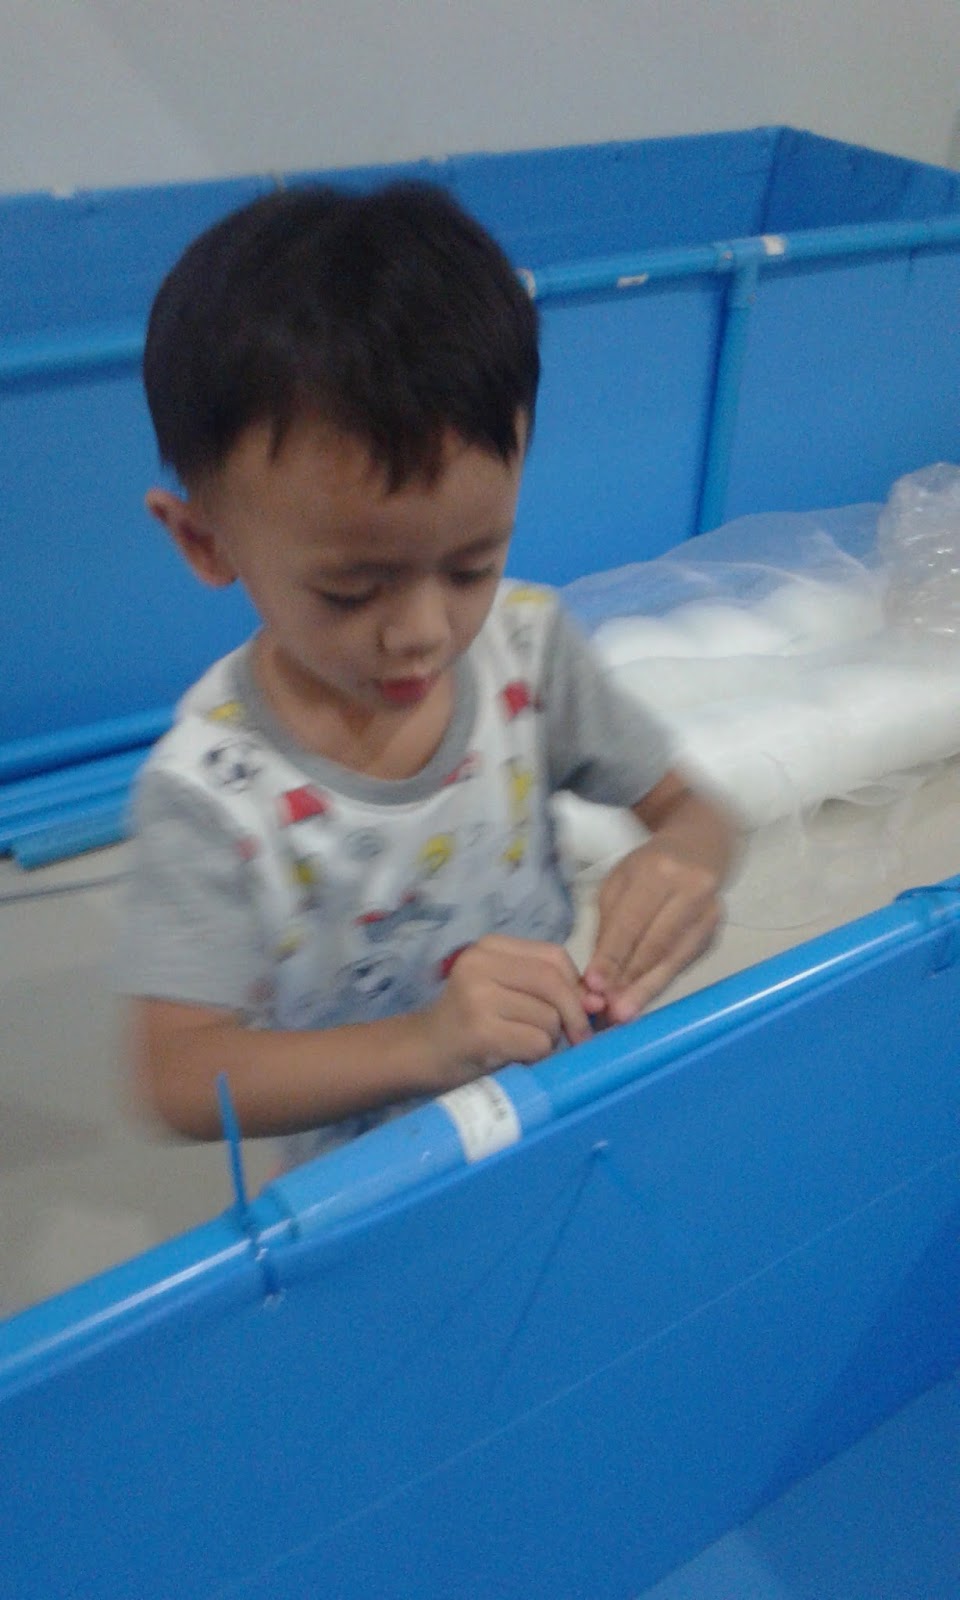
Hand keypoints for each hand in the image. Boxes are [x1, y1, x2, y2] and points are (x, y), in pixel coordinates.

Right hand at [421, 935, 591, 1087]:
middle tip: (577, 1039)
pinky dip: (537, 1057)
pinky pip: (537, 1043)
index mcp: (490, 947)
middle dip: (574, 1015)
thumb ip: (548, 989)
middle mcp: (480, 963)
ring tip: (524, 1045)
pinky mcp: (480, 1031)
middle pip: (554, 982)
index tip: (582, 1011)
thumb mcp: (507, 993)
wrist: (422, 1053)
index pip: (554, 956)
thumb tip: (599, 1001)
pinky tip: (515, 1058)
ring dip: (549, 1040)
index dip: (577, 986)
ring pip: (549, 1016)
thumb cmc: (471, 1024)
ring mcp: (477, 996)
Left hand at [583, 840, 722, 1024]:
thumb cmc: (649, 866)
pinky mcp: (716, 930)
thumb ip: (608, 927)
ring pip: (673, 959)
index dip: (612, 957)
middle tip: (608, 1011)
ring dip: (646, 989)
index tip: (593, 986)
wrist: (699, 847)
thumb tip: (597, 976)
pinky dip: (661, 981)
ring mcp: (709, 912)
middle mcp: (690, 889)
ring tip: (624, 1013)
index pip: (631, 922)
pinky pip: (684, 962)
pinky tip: (643, 997)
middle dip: (630, 981)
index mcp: (657, 871)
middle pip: (656, 945)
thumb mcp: (619, 883)